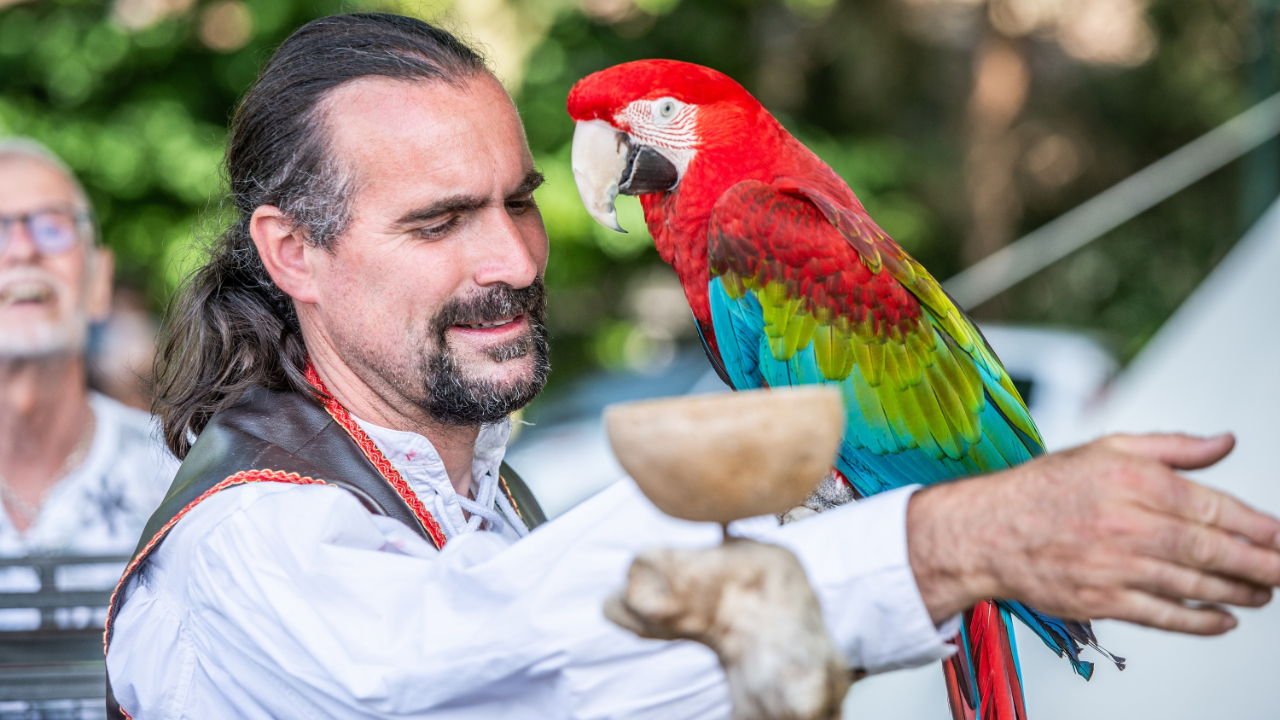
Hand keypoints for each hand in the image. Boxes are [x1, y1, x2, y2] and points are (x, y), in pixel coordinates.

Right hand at [906, 433, 1279, 634]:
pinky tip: (1223, 618)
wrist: (985, 532)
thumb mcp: (1105, 448)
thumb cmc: (1043, 489)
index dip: (1257, 525)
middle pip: (1211, 549)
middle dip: (1261, 563)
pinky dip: (1199, 620)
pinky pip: (1163, 615)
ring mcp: (1114, 566)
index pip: (1211, 506)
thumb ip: (1171, 447)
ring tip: (1265, 591)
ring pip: (1193, 583)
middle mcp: (1126, 524)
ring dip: (1238, 591)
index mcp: (1131, 480)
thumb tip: (1224, 442)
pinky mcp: (1101, 599)